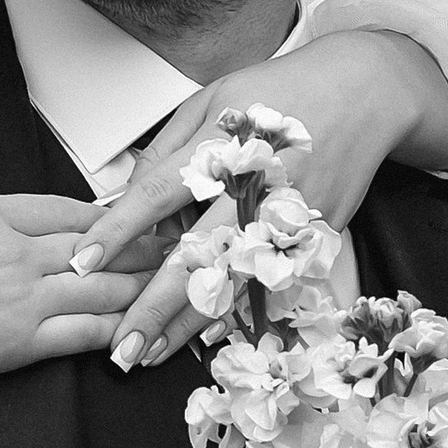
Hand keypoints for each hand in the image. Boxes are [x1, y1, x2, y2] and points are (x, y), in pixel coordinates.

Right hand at [0, 127, 153, 398]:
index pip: (62, 206)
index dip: (101, 209)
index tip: (131, 208)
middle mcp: (15, 253)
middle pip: (94, 242)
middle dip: (140, 240)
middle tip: (179, 237)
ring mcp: (22, 301)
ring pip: (101, 285)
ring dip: (141, 281)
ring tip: (175, 276)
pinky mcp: (19, 345)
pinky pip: (83, 333)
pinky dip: (118, 328)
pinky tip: (142, 327)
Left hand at [67, 31, 447, 373]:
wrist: (365, 93)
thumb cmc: (281, 92)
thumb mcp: (211, 100)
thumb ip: (165, 150)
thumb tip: (126, 198)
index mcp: (221, 147)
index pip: (157, 194)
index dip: (117, 232)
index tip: (82, 262)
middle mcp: (253, 188)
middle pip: (196, 257)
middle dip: (153, 307)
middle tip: (119, 345)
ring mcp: (285, 218)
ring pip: (229, 285)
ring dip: (185, 327)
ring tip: (148, 355)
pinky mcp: (309, 237)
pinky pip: (262, 284)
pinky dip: (228, 314)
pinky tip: (196, 339)